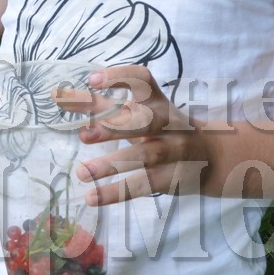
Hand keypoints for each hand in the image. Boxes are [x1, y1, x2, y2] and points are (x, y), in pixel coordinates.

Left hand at [59, 65, 211, 205]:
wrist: (211, 157)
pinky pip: (143, 185)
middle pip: (146, 121)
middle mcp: (168, 124)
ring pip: (145, 157)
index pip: (143, 82)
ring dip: (112, 164)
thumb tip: (61, 96)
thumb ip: (102, 106)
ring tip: (81, 172)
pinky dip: (117, 192)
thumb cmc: (162, 129)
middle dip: (115, 127)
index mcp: (158, 102)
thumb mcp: (139, 114)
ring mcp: (172, 152)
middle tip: (83, 134)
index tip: (91, 80)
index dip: (120, 78)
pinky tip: (92, 196)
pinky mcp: (170, 178)